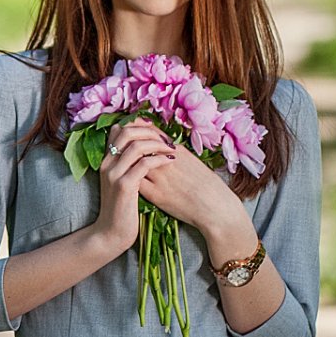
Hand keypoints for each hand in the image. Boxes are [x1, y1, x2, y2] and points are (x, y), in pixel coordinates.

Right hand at [90, 119, 176, 257]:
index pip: (119, 129)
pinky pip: (144, 164)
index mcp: (106, 160)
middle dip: (150, 131)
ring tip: (171, 149)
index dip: (139, 125)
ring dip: (158, 144)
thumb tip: (145, 147)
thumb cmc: (122, 208)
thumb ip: (127, 164)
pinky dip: (159, 159)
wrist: (111, 233)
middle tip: (167, 139)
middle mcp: (107, 163)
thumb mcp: (122, 182)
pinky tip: (170, 160)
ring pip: (136, 145)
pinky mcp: (125, 186)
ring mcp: (114, 174)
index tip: (157, 131)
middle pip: (127, 131)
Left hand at [132, 122, 248, 243]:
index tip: (131, 129)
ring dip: (127, 160)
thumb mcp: (194, 162)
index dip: (139, 130)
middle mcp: (166, 160)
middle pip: (140, 145)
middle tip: (121, 143)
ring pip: (134, 162)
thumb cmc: (209, 186)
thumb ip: (178, 154)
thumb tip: (166, 148)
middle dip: (129, 143)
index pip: (152, 134)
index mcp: (177, 150)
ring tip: (121, 160)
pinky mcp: (155, 194)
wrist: (215, 207)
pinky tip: (126, 178)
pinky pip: (136, 181)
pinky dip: (130, 177)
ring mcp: (159, 177)